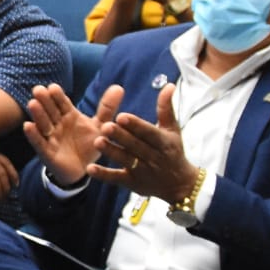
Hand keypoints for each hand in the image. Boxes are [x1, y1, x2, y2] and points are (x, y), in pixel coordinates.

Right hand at [22, 82, 122, 185]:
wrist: (84, 169)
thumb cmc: (89, 144)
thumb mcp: (100, 126)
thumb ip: (107, 108)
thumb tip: (119, 87)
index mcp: (69, 115)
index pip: (62, 103)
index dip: (57, 96)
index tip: (53, 87)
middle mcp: (58, 124)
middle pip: (50, 111)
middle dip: (44, 101)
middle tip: (38, 90)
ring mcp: (51, 138)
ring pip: (43, 124)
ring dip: (38, 114)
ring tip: (33, 103)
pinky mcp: (47, 153)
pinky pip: (39, 143)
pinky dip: (33, 135)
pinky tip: (28, 126)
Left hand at [87, 84, 199, 202]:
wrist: (179, 184)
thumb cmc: (173, 151)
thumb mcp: (172, 130)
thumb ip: (166, 108)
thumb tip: (168, 85)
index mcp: (163, 142)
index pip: (148, 132)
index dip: (136, 125)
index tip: (121, 116)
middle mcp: (153, 157)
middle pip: (135, 146)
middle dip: (121, 137)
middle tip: (105, 126)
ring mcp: (142, 171)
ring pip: (125, 160)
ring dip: (111, 152)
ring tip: (97, 142)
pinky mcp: (131, 183)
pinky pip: (116, 179)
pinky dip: (104, 175)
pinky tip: (90, 169)